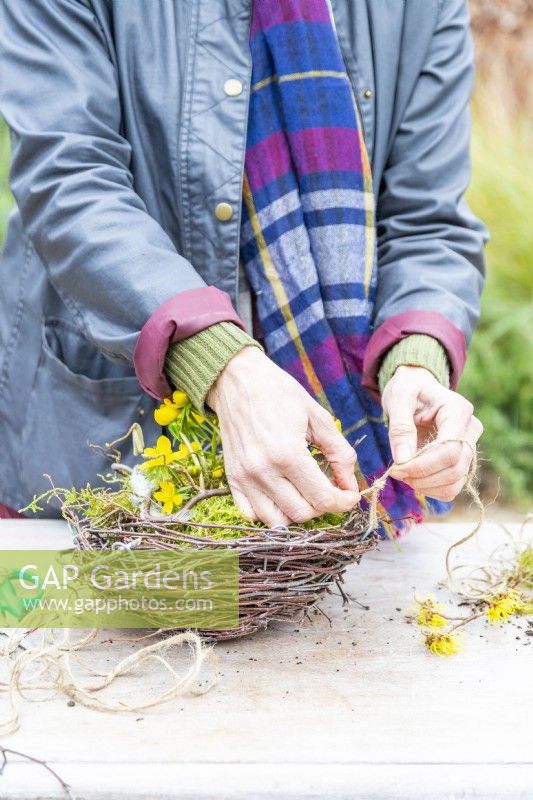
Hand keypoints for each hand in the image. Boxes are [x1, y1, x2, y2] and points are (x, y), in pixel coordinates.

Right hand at [207, 346, 359, 526]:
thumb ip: (339, 453)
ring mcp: (245, 478)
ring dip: (296, 513)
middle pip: (302, 513)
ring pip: (276, 521)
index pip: (322, 498)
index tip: (350, 496)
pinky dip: (269, 514)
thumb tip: (350, 485)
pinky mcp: (232, 479)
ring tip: (305, 493)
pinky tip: (282, 495)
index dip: (344, 502)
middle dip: (322, 507)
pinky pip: (251, 514)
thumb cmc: (280, 393)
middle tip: (329, 490)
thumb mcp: (318, 417)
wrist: (238, 380)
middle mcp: (263, 471)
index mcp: (287, 454)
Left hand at [381, 365, 482, 501]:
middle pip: (455, 468)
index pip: (450, 449)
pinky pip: (453, 486)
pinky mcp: (462, 459)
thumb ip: (400, 428)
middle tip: (396, 473)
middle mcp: (471, 429)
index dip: (423, 466)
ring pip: (456, 481)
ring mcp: (470, 445)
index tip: (396, 469)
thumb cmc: (408, 389)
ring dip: (427, 487)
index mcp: (458, 410)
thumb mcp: (398, 399)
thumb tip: (403, 460)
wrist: (417, 388)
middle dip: (422, 477)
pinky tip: (414, 479)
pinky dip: (433, 489)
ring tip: (403, 475)